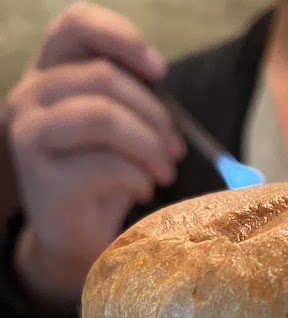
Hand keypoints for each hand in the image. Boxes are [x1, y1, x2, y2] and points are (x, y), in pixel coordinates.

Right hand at [6, 2, 184, 303]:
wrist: (78, 240)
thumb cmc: (104, 181)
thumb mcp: (119, 132)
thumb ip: (130, 100)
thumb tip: (161, 79)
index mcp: (49, 76)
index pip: (75, 26)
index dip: (121, 37)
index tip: (160, 70)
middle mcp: (29, 98)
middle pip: (102, 77)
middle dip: (153, 113)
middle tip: (177, 149)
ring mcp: (30, 137)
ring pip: (102, 117)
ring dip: (149, 145)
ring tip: (165, 172)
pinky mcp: (44, 178)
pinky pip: (106, 164)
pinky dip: (138, 178)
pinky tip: (143, 191)